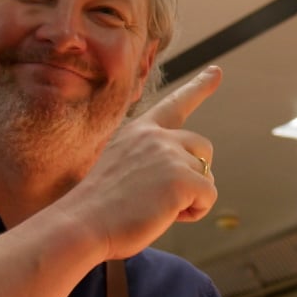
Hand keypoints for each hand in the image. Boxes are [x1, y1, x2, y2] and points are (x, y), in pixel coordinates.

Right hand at [58, 66, 221, 259]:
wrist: (80, 224)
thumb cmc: (98, 210)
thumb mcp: (121, 170)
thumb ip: (150, 162)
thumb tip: (186, 174)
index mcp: (138, 131)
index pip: (174, 105)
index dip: (198, 88)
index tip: (216, 71)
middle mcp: (156, 136)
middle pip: (203, 148)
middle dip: (195, 174)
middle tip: (164, 198)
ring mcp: (169, 154)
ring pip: (207, 176)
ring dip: (189, 198)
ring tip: (154, 208)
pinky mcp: (181, 178)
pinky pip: (209, 196)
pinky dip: (194, 212)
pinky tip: (165, 216)